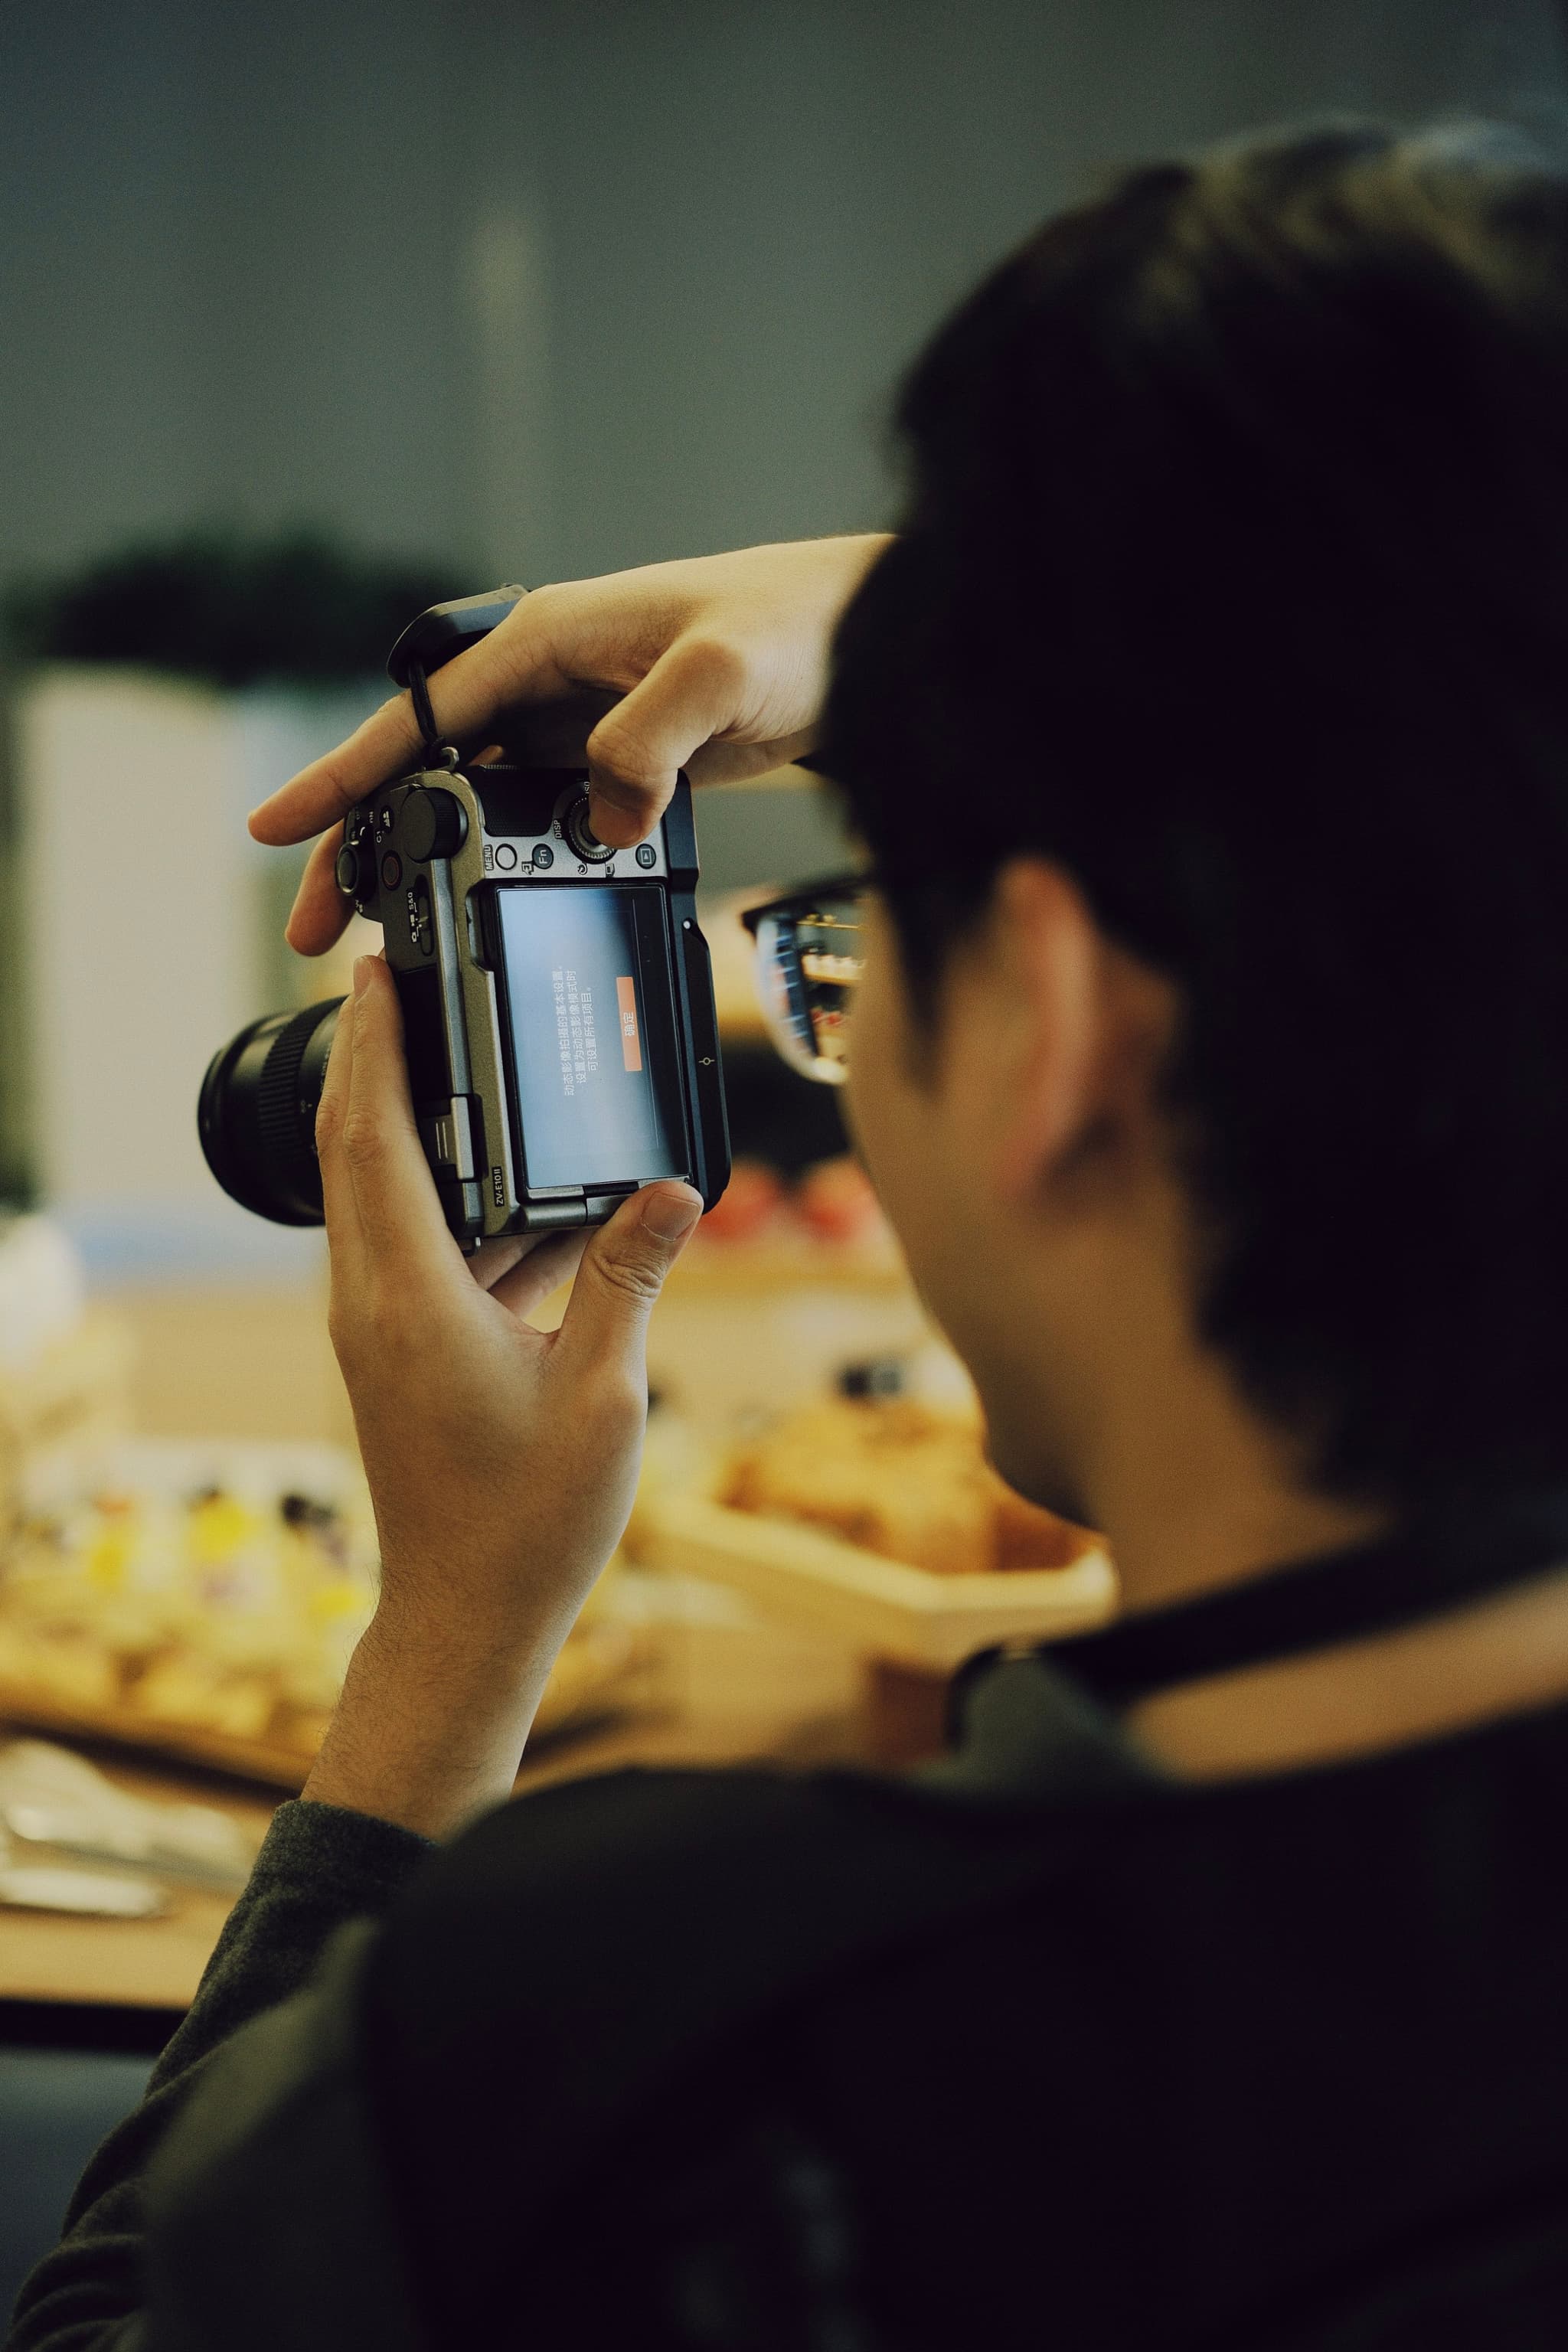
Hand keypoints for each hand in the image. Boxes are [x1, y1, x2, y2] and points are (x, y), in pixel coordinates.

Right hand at [248, 534, 890, 953]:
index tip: (276, 826)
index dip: (344, 776)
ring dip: (426, 861)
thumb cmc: (802, 627)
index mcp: (548, 641)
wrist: (871, 639)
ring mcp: (580, 721)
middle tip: (315, 922)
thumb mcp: (722, 673)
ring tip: (381, 932)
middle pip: (425, 769)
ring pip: (474, 800)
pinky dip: (503, 861)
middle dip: (365, 841)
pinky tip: (488, 908)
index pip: (418, 717)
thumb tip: (602, 817)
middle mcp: (550, 677)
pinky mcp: (618, 759)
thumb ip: (650, 738)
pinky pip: (538, 817)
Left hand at [302, 954, 700, 1836]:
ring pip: (387, 1197)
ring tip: (482, 1070)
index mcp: (411, 1295)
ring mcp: (381, 1325)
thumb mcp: (603, 1390)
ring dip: (425, 1130)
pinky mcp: (402, 1349)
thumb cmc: (525, 1521)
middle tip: (412, 984)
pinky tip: (535, 1197)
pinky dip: (463, 1205)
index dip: (374, 1044)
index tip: (378, 970)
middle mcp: (375, 1299)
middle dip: (382, 1059)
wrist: (464, 1618)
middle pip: (360, 1149)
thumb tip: (674, 1188)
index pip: (372, 1137)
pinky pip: (420, 1248)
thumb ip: (631, 1275)